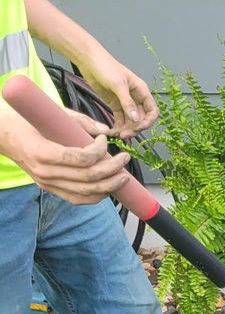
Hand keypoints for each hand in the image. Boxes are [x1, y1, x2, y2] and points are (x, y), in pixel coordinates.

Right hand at [14, 108, 131, 203]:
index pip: (81, 159)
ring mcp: (48, 184)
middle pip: (88, 178)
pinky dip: (96, 196)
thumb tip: (106, 130)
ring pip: (86, 193)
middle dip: (112, 170)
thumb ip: (80, 121)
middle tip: (124, 159)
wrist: (4, 136)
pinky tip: (108, 187)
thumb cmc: (28, 121)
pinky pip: (77, 199)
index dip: (99, 151)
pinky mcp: (50, 189)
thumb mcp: (53, 114)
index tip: (105, 140)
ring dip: (109, 185)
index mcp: (43, 153)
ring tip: (123, 176)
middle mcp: (46, 173)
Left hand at [75, 46, 157, 137]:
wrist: (89, 61)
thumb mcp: (118, 85)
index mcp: (141, 91)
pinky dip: (118, 126)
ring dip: (127, 129)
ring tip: (118, 135)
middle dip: (135, 128)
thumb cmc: (105, 66)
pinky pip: (121, 119)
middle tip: (125, 135)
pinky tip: (113, 132)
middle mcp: (136, 98)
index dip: (148, 121)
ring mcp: (126, 102)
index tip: (138, 128)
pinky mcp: (115, 104)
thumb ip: (127, 102)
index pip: (152, 111)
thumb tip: (136, 120)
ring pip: (131, 121)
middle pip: (141, 118)